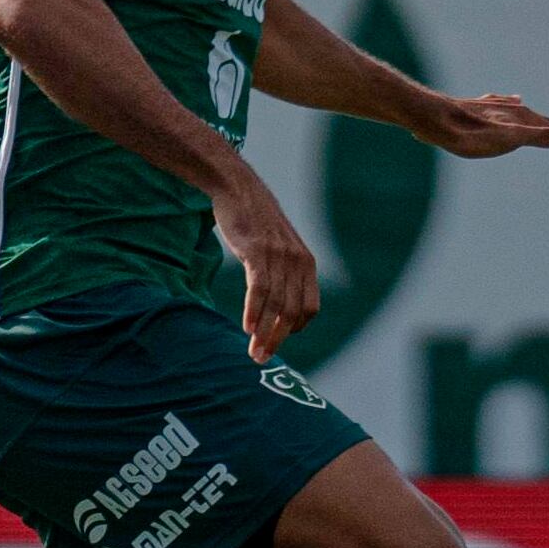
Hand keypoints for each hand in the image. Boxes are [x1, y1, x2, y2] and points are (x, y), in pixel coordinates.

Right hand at [212, 173, 319, 361]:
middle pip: (292, 312)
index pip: (309, 308)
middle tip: (262, 359)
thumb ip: (284, 272)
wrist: (238, 188)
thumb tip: (279, 301)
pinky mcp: (257, 251)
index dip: (295, 328)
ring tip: (253, 352)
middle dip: (278, 339)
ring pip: (275, 305)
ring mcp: (278, 256)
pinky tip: (247, 328)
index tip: (277, 341)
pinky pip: (260, 289)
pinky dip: (254, 311)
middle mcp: (297, 262)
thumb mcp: (279, 247)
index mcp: (307, 264)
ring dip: (264, 333)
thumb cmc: (255, 221)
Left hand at [413, 92, 548, 162]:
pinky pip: (507, 106)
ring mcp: (497, 109)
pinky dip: (518, 108)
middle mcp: (513, 111)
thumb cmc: (470, 134)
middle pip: (545, 125)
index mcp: (522, 120)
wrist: (432, 118)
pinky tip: (515, 101)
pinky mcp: (480, 108)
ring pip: (527, 116)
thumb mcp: (509, 139)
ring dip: (544, 125)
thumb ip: (541, 136)